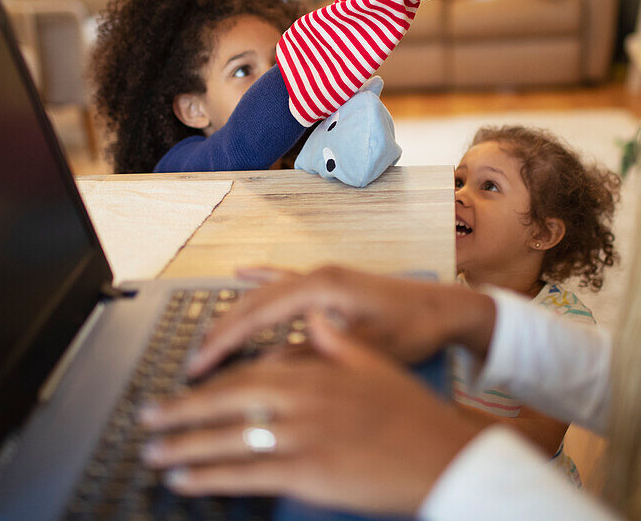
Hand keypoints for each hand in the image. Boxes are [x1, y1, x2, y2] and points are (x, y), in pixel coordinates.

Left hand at [140, 312, 483, 514]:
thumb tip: (311, 323)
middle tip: (146, 417)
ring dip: (184, 446)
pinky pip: (247, 474)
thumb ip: (336, 344)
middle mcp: (305, 398)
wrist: (447, 455)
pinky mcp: (308, 472)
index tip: (183, 384)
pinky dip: (210, 477)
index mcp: (318, 369)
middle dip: (180, 411)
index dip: (211, 379)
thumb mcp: (377, 366)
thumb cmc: (414, 415)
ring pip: (230, 438)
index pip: (250, 371)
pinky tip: (185, 480)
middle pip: (228, 401)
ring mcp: (305, 436)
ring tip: (154, 451)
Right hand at [188, 265, 494, 378]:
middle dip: (222, 331)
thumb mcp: (367, 351)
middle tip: (194, 362)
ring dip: (236, 314)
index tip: (201, 364)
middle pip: (255, 302)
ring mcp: (323, 276)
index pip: (259, 314)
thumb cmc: (415, 328)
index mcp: (324, 287)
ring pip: (265, 294)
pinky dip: (260, 278)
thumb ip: (317, 355)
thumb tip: (267, 368)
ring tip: (207, 337)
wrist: (447, 308)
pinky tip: (241, 273)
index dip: (226, 341)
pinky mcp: (330, 283)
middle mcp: (318, 275)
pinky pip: (284, 279)